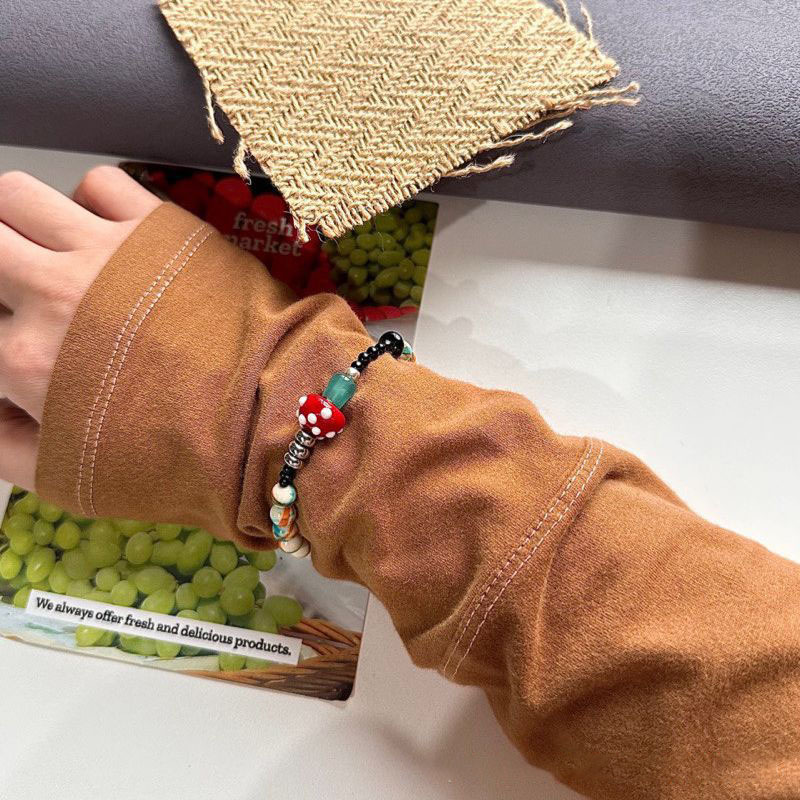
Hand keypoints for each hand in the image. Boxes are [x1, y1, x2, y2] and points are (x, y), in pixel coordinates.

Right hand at [0, 166, 160, 488]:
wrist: (270, 419)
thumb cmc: (181, 459)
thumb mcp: (73, 480)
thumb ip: (3, 445)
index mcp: (28, 360)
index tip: (15, 337)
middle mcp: (55, 294)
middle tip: (12, 284)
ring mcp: (109, 253)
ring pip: (16, 196)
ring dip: (15, 221)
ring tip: (38, 249)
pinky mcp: (162, 229)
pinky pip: (99, 183)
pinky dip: (87, 200)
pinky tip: (101, 233)